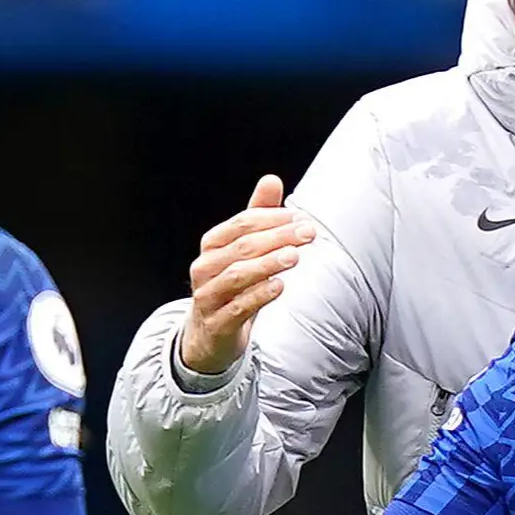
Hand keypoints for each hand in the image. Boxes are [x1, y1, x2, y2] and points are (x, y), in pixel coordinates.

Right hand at [177, 176, 316, 374]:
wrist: (209, 335)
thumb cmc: (230, 286)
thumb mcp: (242, 250)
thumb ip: (257, 215)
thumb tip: (271, 180)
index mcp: (212, 244)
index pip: (242, 223)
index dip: (272, 217)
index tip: (301, 217)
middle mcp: (206, 267)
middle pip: (243, 246)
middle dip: (278, 237)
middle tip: (308, 233)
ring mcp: (209, 295)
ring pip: (238, 275)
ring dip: (268, 264)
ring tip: (294, 256)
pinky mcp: (217, 322)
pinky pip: (238, 307)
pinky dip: (259, 295)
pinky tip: (280, 286)